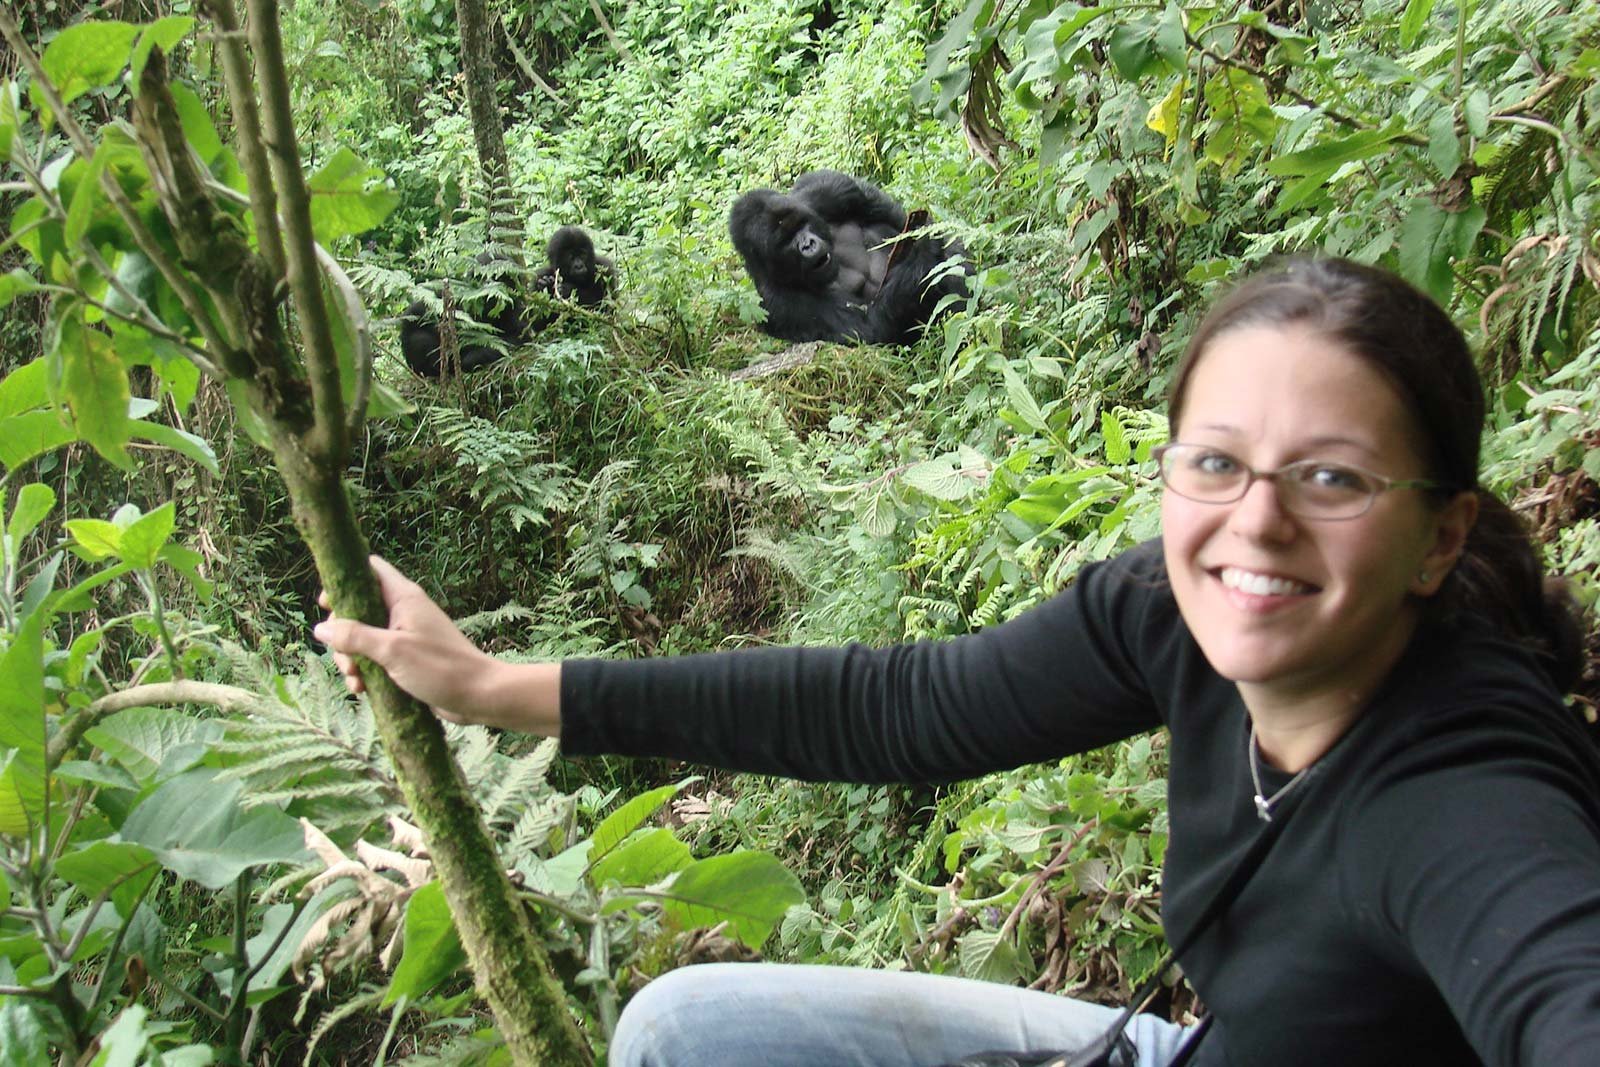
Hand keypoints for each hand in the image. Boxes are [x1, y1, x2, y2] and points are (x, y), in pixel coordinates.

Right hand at [314, 556, 495, 722]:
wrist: (478, 696)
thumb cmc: (440, 667)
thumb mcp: (391, 650)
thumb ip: (354, 637)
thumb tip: (320, 628)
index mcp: (404, 598)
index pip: (370, 570)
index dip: (344, 581)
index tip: (327, 604)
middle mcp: (404, 613)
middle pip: (358, 610)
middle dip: (343, 634)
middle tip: (345, 658)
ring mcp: (406, 637)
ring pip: (364, 640)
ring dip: (352, 659)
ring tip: (355, 680)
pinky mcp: (407, 660)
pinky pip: (376, 661)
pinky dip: (366, 673)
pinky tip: (362, 691)